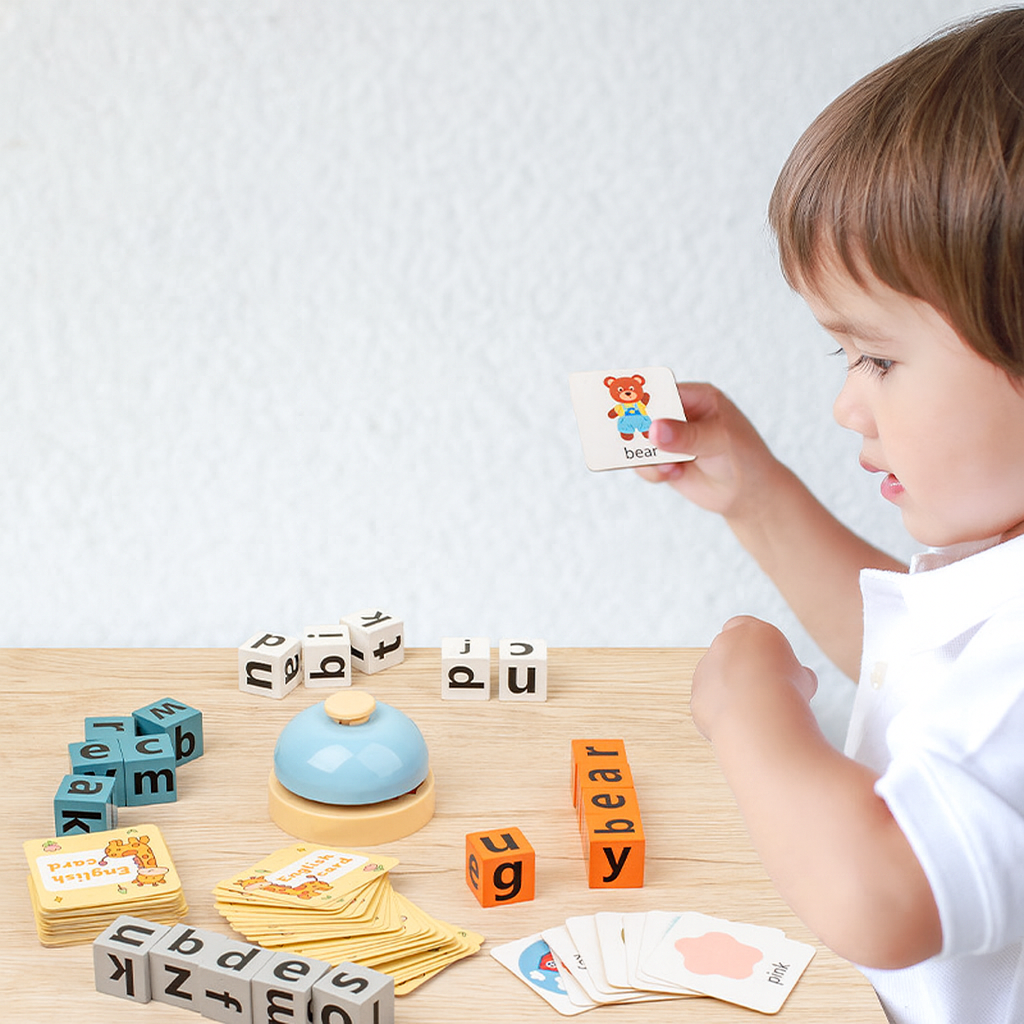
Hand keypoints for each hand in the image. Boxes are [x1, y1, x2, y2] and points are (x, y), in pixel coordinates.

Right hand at [635, 383, 781, 522]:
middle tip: (626, 436)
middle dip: (635, 427)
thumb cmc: (743, 457)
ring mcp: (668, 439)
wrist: (747, 493)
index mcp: (696, 396)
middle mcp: (679, 414)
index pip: (663, 390)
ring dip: (646, 456)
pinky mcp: (663, 461)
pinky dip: (653, 472)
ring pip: (638, 442)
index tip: (626, 404)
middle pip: (643, 414)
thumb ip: (687, 435)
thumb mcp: (719, 440)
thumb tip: (654, 429)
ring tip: (668, 466)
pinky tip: (674, 475)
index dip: (642, 396)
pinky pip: (642, 465)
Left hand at [691, 616, 817, 739]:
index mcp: (749, 630)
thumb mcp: (803, 678)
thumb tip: (803, 679)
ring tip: (756, 713)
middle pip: (730, 656)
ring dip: (731, 694)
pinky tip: (742, 726)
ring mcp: (705, 671)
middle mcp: (721, 645)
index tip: (770, 665)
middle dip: (743, 672)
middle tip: (765, 693)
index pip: (745, 627)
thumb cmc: (787, 691)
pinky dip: (723, 716)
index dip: (757, 647)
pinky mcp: (696, 697)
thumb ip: (796, 673)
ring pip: (716, 682)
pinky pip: (710, 707)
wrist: (759, 713)